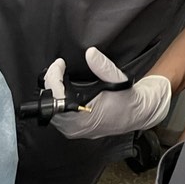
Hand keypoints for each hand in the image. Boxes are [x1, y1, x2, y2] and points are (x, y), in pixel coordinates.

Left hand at [45, 46, 171, 139]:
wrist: (135, 114)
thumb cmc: (126, 99)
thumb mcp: (117, 79)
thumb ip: (103, 66)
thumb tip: (90, 53)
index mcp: (83, 115)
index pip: (56, 96)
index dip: (54, 77)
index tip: (60, 64)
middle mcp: (75, 126)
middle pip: (49, 104)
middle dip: (51, 83)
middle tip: (59, 68)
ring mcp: (73, 131)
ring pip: (51, 110)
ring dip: (53, 92)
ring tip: (60, 76)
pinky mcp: (73, 130)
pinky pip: (57, 115)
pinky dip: (57, 101)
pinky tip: (64, 90)